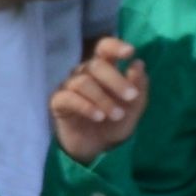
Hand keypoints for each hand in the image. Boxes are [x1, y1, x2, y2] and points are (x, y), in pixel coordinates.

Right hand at [50, 34, 149, 162]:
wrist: (97, 150)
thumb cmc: (114, 124)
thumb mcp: (134, 108)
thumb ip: (138, 87)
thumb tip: (138, 64)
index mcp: (103, 69)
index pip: (104, 48)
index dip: (115, 46)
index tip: (130, 52)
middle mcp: (84, 73)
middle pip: (96, 65)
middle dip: (116, 80)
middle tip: (131, 97)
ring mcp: (69, 86)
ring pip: (83, 81)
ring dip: (103, 98)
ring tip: (116, 115)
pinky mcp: (58, 102)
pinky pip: (68, 97)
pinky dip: (86, 106)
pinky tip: (98, 117)